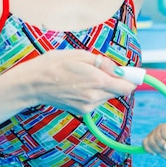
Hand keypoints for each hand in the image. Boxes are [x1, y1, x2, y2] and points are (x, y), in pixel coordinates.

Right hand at [17, 49, 136, 114]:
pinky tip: (79, 86)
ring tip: (85, 77)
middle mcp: (95, 97)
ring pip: (107, 97)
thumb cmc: (54, 64)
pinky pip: (96, 102)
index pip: (127, 87)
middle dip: (116, 82)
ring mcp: (88, 106)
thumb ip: (105, 64)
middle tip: (104, 71)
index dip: (132, 80)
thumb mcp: (81, 55)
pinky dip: (94, 94)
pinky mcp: (82, 111)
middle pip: (118, 92)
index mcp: (97, 81)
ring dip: (104, 88)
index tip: (132, 74)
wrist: (32, 84)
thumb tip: (122, 70)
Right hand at [142, 122, 165, 158]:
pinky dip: (149, 150)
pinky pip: (144, 144)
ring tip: (164, 152)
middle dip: (163, 147)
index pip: (165, 130)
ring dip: (157, 150)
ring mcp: (152, 133)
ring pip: (150, 142)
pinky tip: (154, 153)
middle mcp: (160, 127)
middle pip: (157, 138)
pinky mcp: (147, 139)